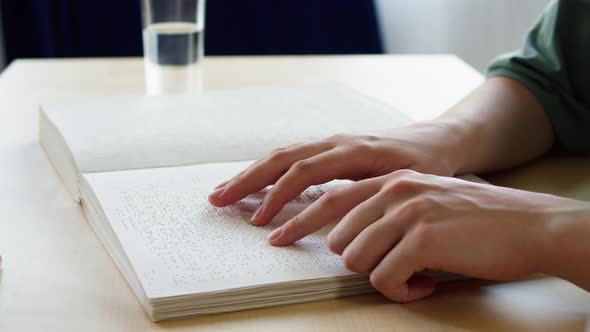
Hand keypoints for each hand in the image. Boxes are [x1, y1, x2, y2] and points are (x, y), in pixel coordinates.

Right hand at [209, 121, 466, 224]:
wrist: (437, 140)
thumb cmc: (425, 164)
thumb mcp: (406, 180)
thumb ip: (372, 193)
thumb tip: (339, 216)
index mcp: (353, 150)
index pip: (304, 172)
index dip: (278, 196)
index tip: (260, 221)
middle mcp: (336, 142)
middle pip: (282, 158)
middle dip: (247, 180)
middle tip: (217, 200)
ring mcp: (331, 143)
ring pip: (282, 155)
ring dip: (250, 174)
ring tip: (222, 193)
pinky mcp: (330, 149)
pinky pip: (292, 157)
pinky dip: (267, 171)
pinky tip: (253, 184)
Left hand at [264, 170, 589, 301]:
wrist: (528, 224)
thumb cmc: (474, 220)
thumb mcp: (423, 202)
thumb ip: (386, 212)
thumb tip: (350, 240)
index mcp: (389, 180)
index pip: (328, 198)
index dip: (298, 219)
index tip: (276, 236)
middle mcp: (393, 189)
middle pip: (338, 236)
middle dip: (354, 264)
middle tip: (385, 272)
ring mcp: (407, 210)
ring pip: (357, 258)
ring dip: (383, 278)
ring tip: (412, 278)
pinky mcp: (423, 236)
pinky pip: (385, 277)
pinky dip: (401, 291)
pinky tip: (424, 287)